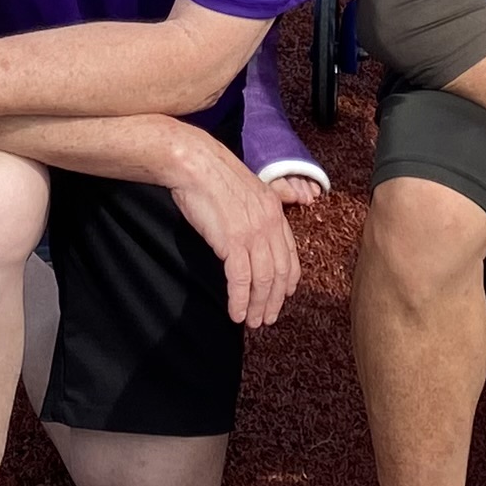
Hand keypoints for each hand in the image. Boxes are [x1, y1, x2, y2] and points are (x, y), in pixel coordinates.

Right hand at [164, 137, 300, 328]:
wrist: (195, 163)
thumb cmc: (215, 174)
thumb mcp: (250, 186)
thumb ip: (267, 203)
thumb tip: (291, 202)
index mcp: (275, 211)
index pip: (290, 254)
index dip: (288, 279)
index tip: (284, 295)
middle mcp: (269, 224)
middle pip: (279, 273)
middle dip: (274, 300)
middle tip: (267, 318)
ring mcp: (252, 233)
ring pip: (262, 280)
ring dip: (258, 305)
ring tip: (253, 321)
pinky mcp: (232, 241)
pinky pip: (240, 279)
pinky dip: (239, 300)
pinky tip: (236, 313)